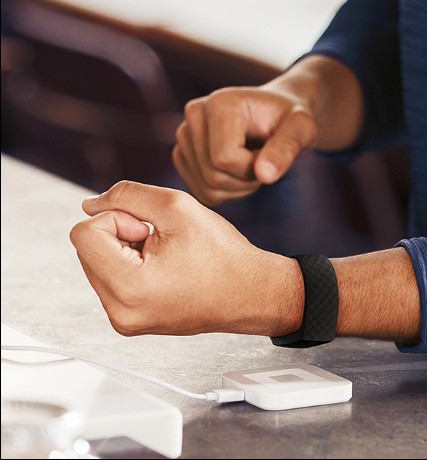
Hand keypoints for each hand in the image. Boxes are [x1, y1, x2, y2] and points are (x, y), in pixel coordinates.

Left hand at [69, 181, 302, 336]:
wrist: (251, 293)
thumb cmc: (223, 255)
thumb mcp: (177, 207)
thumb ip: (127, 195)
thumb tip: (90, 204)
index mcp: (129, 287)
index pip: (83, 234)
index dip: (117, 218)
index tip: (151, 229)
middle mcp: (121, 312)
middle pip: (87, 249)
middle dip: (120, 234)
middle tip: (162, 241)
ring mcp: (125, 321)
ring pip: (97, 263)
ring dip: (125, 249)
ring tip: (166, 256)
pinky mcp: (131, 322)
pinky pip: (111, 281)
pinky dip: (131, 266)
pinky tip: (165, 268)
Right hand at [173, 86, 317, 206]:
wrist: (279, 115)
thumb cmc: (291, 119)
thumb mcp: (302, 129)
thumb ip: (286, 148)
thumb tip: (264, 175)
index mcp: (219, 103)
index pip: (224, 159)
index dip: (253, 167)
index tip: (271, 152)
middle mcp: (194, 115)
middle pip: (213, 176)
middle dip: (247, 180)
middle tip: (265, 160)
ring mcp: (184, 136)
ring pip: (207, 188)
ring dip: (239, 187)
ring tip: (254, 163)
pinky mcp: (183, 155)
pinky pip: (203, 193)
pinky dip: (227, 192)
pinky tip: (240, 171)